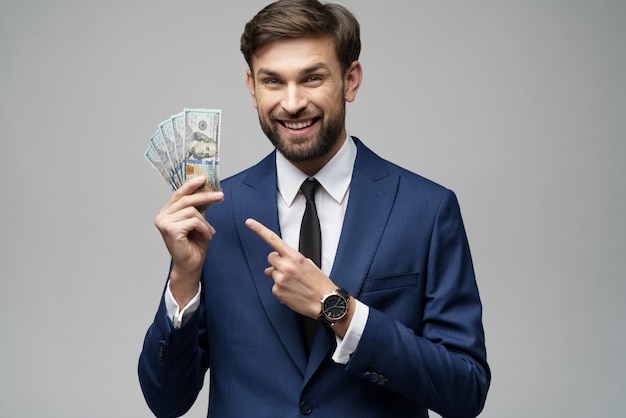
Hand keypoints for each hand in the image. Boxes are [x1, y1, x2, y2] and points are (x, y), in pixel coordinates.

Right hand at [155, 176, 223, 304]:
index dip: (191, 185)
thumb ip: (197, 208)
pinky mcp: (171, 230)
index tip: (204, 178)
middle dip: (206, 196)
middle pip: (186, 199)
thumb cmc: (193, 246)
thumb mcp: (197, 222)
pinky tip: (206, 236)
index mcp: (167, 213)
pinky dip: (204, 228)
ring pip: (192, 211)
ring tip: (209, 232)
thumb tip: (207, 191)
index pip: (179, 194)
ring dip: (205, 222)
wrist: (191, 265)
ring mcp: (164, 223)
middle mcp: (162, 216)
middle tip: (221, 196)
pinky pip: (193, 221)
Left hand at [245, 218, 335, 318]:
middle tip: (290, 269)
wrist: (326, 302)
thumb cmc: (319, 283)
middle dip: (278, 261)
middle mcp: (285, 267)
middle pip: (271, 257)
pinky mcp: (277, 292)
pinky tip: (293, 291)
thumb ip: (288, 261)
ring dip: (281, 276)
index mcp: (295, 257)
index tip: (249, 223)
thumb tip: (268, 269)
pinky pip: (274, 287)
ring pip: (272, 272)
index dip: (259, 230)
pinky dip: (281, 289)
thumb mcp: (308, 266)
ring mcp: (280, 280)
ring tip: (295, 283)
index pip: (273, 240)